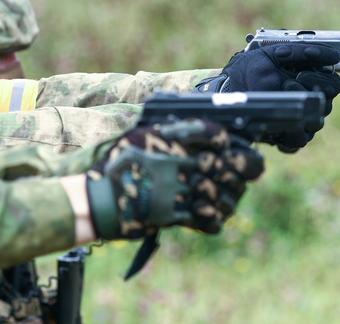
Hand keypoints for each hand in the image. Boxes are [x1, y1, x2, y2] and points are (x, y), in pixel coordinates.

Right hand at [85, 119, 263, 239]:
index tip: (232, 148)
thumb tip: (195, 119)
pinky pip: (212, 220)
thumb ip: (172, 128)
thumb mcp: (142, 134)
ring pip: (226, 196)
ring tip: (220, 195)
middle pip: (231, 167)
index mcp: (175, 140)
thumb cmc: (119, 164)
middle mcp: (182, 164)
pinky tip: (208, 213)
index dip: (231, 142)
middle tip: (238, 173)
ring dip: (228, 197)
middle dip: (239, 172)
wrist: (101, 198)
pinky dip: (214, 218)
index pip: (220, 137)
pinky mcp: (178, 216)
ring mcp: (182, 191)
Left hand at [194, 43, 339, 151]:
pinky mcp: (285, 137)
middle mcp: (306, 102)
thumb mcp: (275, 54)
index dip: (325, 79)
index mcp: (308, 82)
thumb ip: (304, 52)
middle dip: (314, 90)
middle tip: (292, 80)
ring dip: (302, 107)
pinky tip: (278, 120)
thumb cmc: (250, 69)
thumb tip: (334, 55)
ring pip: (317, 122)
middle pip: (328, 103)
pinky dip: (291, 131)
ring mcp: (297, 120)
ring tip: (282, 94)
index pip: (333, 85)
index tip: (302, 73)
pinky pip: (299, 141)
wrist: (228, 88)